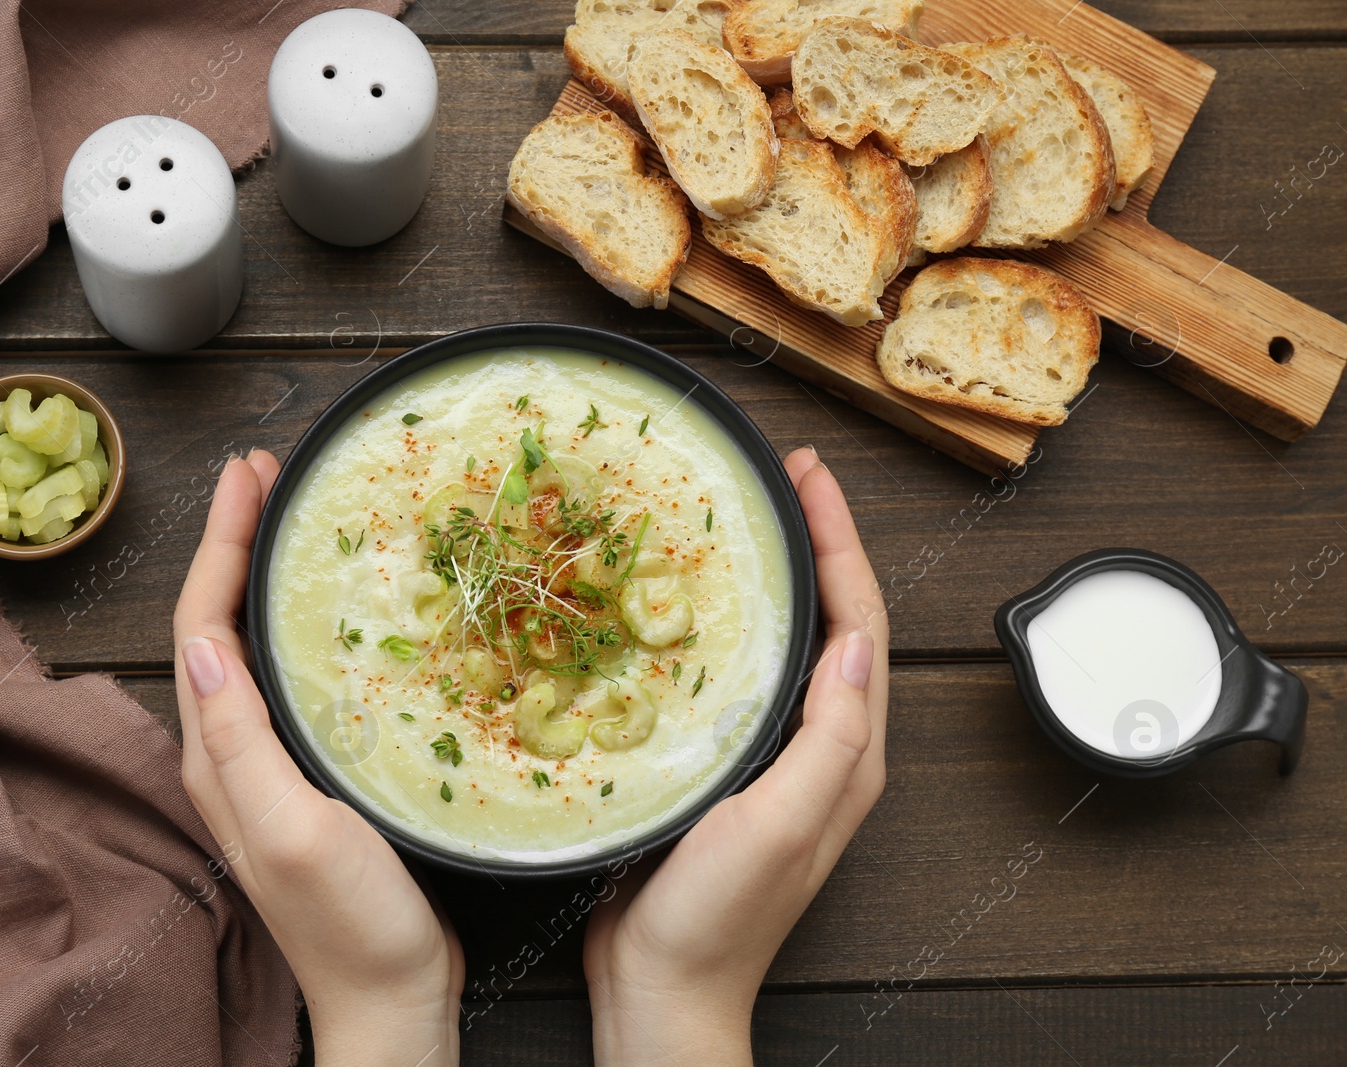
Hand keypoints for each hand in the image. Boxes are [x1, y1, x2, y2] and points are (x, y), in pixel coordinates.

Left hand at [173, 451, 462, 1066]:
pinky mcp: (310, 775)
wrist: (392, 998)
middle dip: (235, 542)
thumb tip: (202, 641)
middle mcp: (231, 752)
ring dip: (262, 575)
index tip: (245, 476)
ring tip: (292, 518)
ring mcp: (270, 764)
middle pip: (217, 624)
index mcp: (218, 755)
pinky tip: (336, 610)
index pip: (201, 626)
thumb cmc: (351, 923)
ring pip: (252, 646)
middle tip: (269, 475)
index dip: (219, 545)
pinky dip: (300, 624)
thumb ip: (242, 739)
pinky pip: (291, 677)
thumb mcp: (292, 828)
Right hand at [583, 446, 888, 1065]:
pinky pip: (740, 678)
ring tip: (747, 522)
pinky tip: (691, 607)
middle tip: (783, 481)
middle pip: (834, 622)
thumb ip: (829, 740)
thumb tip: (854, 644)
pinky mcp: (727, 768)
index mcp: (846, 754)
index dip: (841, 544)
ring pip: (789, 644)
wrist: (662, 989)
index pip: (859, 624)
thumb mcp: (781, 824)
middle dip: (818, 543)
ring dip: (780, 578)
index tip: (810, 481)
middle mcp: (820, 748)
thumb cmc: (718, 919)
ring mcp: (774, 758)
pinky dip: (730, 627)